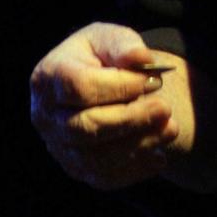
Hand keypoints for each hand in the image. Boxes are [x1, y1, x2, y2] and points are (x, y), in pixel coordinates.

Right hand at [29, 21, 197, 190]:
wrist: (98, 84)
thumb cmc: (102, 57)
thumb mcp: (110, 38)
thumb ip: (124, 45)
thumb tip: (141, 58)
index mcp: (48, 77)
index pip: (80, 87)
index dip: (119, 86)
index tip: (152, 81)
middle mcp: (45, 116)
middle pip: (85, 127)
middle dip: (131, 120)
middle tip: (166, 108)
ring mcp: (59, 147)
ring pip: (95, 159)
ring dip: (138, 145)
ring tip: (171, 129)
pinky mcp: (76, 169)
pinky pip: (105, 178)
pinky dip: (136, 169)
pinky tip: (160, 155)